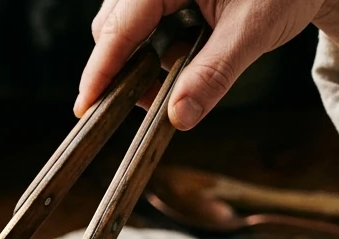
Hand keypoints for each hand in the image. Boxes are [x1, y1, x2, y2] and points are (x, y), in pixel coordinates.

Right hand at [75, 0, 327, 127]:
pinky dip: (150, 49)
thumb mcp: (253, 30)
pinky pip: (141, 22)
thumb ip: (213, 74)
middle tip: (135, 108)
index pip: (119, 27)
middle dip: (118, 71)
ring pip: (123, 26)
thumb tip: (178, 117)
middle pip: (111, 27)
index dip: (100, 71)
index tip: (85, 108)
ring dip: (135, 62)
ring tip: (163, 86)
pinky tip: (175, 61)